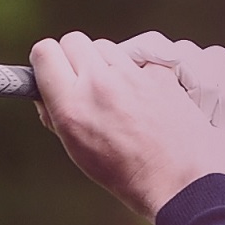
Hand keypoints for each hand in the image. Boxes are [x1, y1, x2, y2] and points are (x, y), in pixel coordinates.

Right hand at [31, 33, 224, 220]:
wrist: (180, 183)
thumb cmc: (126, 175)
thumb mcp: (78, 150)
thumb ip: (58, 114)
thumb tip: (46, 90)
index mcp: (72, 106)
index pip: (44, 52)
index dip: (46, 62)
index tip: (53, 72)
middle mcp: (99, 84)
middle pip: (73, 40)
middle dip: (74, 58)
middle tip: (83, 82)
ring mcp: (132, 76)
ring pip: (104, 46)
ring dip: (103, 63)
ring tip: (114, 93)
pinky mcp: (159, 73)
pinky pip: (136, 61)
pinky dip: (135, 74)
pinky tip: (142, 99)